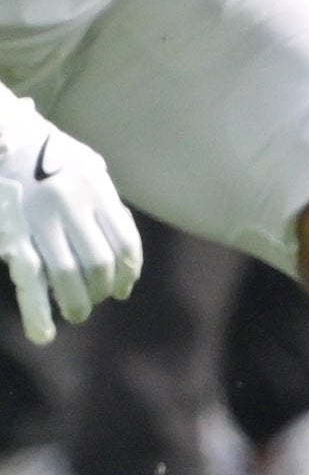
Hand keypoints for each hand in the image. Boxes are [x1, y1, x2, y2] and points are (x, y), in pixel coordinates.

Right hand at [0, 85, 135, 342]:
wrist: (1, 140)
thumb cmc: (44, 153)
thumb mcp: (84, 164)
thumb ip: (104, 199)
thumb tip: (121, 243)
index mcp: (95, 187)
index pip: (126, 242)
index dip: (129, 272)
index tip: (124, 288)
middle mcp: (70, 204)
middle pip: (100, 263)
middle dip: (102, 290)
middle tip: (97, 299)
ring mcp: (38, 221)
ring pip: (68, 276)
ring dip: (77, 303)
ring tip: (77, 314)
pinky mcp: (11, 237)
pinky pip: (28, 281)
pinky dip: (37, 312)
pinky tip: (43, 334)